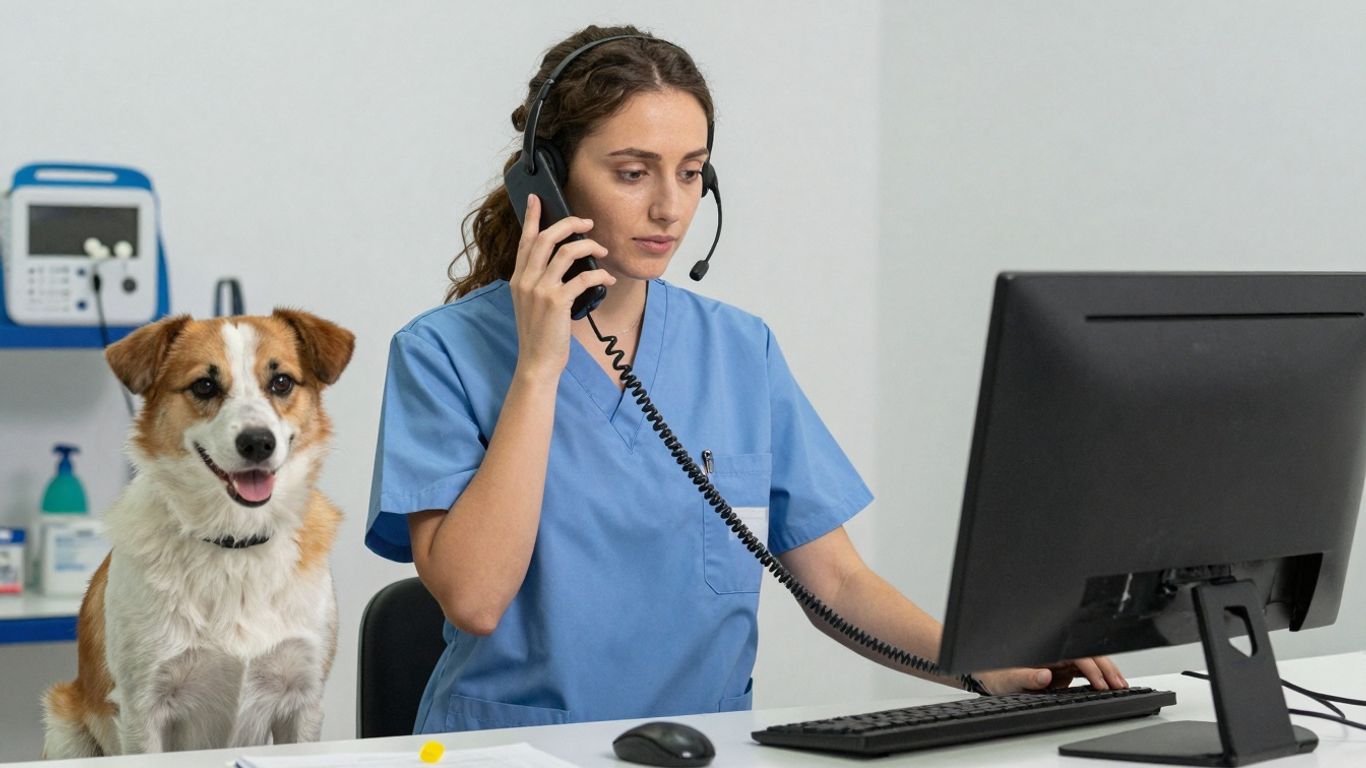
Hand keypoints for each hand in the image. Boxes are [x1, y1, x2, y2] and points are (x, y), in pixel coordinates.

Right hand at [508, 194, 614, 380]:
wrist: (537, 362)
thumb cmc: (539, 334)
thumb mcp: (531, 303)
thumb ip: (539, 281)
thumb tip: (563, 261)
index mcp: (518, 278)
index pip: (524, 241)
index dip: (531, 218)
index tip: (536, 199)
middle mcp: (525, 280)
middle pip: (545, 238)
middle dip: (568, 224)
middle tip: (587, 223)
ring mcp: (540, 290)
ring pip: (565, 252)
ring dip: (588, 246)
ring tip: (602, 250)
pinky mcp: (557, 302)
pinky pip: (582, 277)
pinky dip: (599, 274)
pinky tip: (608, 278)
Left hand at [974, 656, 1126, 694]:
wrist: (990, 679)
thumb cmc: (997, 675)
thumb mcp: (1008, 678)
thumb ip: (1026, 676)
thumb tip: (1044, 675)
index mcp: (1046, 650)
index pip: (1076, 655)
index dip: (1091, 668)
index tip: (1101, 683)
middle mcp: (1056, 653)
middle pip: (1088, 656)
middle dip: (1107, 669)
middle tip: (1121, 685)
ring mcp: (1061, 661)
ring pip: (1091, 662)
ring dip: (1107, 672)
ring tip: (1121, 685)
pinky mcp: (1063, 671)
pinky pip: (1086, 671)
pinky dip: (1099, 678)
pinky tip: (1110, 686)